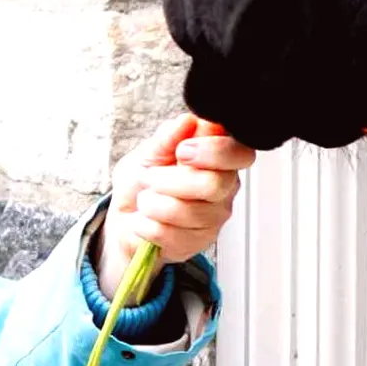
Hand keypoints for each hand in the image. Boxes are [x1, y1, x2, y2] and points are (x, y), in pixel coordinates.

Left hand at [93, 114, 254, 299]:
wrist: (125, 214)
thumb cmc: (143, 178)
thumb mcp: (149, 150)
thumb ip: (169, 136)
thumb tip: (187, 121)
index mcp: (219, 159)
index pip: (240, 153)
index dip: (213, 151)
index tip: (182, 151)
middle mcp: (224, 189)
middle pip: (214, 184)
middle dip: (171, 180)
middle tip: (151, 177)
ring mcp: (214, 219)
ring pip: (188, 211)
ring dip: (153, 203)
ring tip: (146, 198)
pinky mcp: (198, 243)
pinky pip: (171, 235)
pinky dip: (147, 224)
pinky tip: (146, 219)